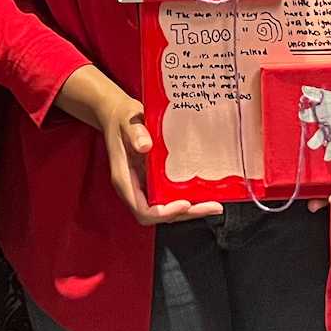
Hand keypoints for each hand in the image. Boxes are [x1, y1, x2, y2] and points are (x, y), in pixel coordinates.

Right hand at [97, 97, 223, 225]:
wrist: (117, 116)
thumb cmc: (121, 119)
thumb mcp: (127, 120)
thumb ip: (135, 133)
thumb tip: (145, 147)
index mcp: (124, 180)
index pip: (143, 210)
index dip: (164, 213)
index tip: (184, 204)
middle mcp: (134, 188)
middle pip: (159, 214)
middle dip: (186, 214)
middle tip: (211, 207)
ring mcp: (144, 186)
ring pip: (166, 209)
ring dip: (190, 210)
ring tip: (214, 204)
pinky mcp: (153, 182)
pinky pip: (169, 197)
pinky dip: (187, 198)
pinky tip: (204, 193)